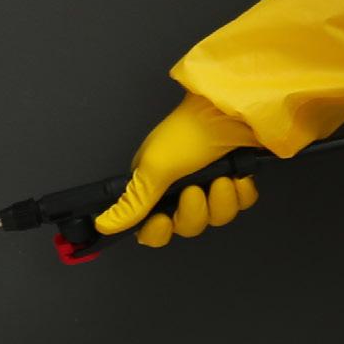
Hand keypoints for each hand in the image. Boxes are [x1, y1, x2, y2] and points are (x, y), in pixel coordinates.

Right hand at [94, 92, 263, 248]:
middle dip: (193, 212)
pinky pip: (239, 203)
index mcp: (154, 185)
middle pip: (186, 226)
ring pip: (216, 217)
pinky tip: (238, 175)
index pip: (150, 226)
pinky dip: (240, 192)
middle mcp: (180, 188)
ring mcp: (210, 184)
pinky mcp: (236, 180)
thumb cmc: (188, 134)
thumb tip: (103, 224)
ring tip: (221, 178)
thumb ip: (132, 203)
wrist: (230, 113)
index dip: (157, 231)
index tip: (164, 220)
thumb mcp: (154, 168)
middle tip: (194, 190)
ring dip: (220, 201)